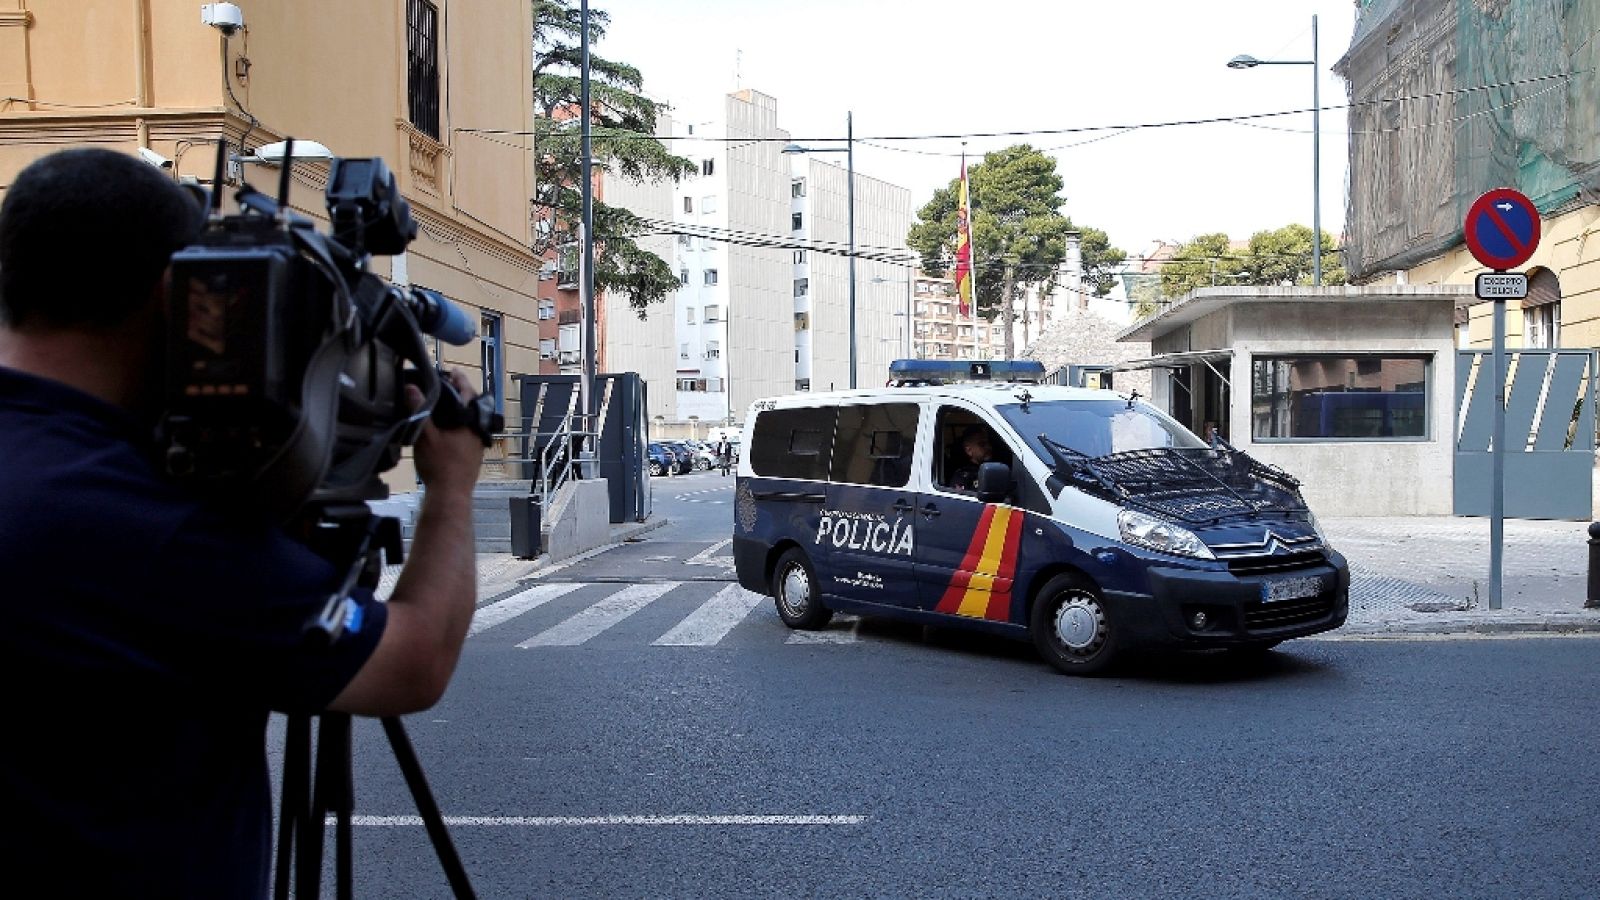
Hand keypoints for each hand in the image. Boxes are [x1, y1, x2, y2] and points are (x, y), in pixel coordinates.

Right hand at [406, 368, 484, 493]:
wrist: (451, 494)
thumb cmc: (439, 464)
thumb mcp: (425, 435)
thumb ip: (418, 410)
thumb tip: (411, 387)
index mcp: (470, 421)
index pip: (467, 392)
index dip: (459, 380)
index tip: (453, 370)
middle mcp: (478, 430)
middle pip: (472, 405)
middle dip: (460, 394)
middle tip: (447, 385)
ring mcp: (478, 443)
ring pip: (470, 419)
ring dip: (460, 410)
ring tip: (444, 404)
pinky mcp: (474, 454)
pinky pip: (468, 431)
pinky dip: (459, 423)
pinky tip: (446, 427)